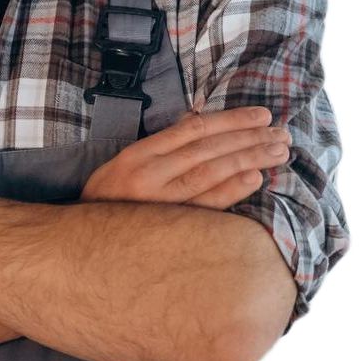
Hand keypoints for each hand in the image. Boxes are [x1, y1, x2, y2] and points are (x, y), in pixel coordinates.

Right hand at [78, 105, 291, 210]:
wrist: (80, 244)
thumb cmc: (109, 200)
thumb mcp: (126, 163)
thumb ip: (162, 143)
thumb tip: (197, 118)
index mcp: (139, 154)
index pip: (193, 129)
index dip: (230, 120)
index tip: (260, 116)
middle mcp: (150, 175)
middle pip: (208, 149)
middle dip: (248, 138)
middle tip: (281, 133)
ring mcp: (159, 203)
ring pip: (211, 173)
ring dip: (248, 159)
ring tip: (278, 152)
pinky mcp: (168, 228)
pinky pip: (206, 206)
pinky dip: (232, 191)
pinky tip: (255, 178)